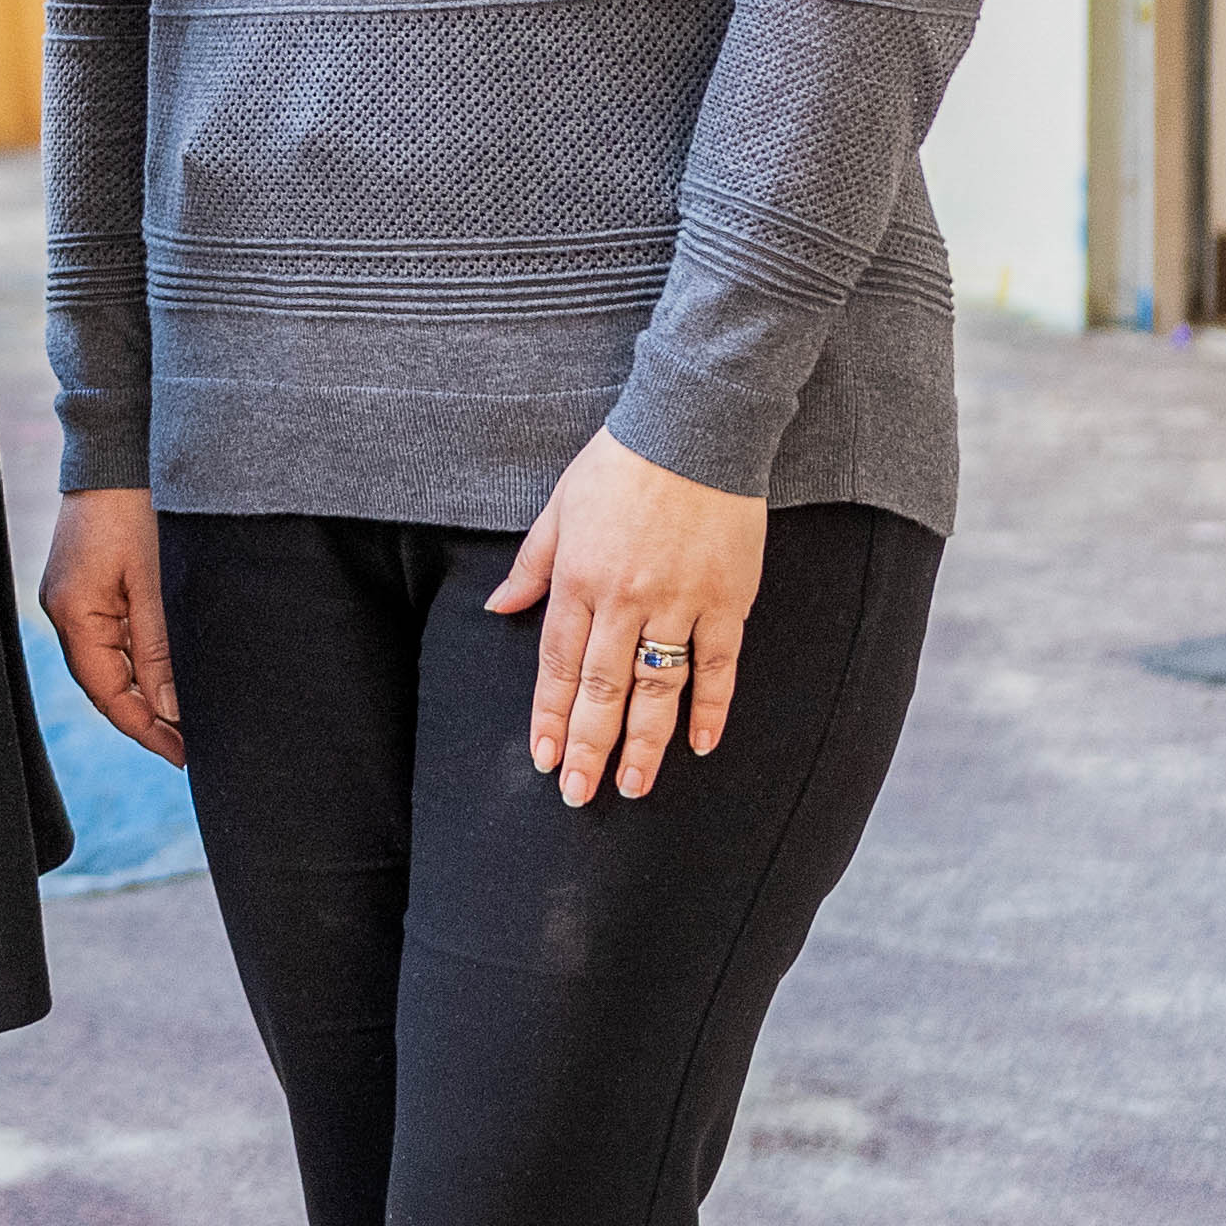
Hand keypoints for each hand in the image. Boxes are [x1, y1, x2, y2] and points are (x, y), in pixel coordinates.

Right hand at [40, 489, 182, 761]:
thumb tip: (171, 712)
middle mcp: (63, 607)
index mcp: (73, 611)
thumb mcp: (160, 583)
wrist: (122, 444)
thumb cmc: (141, 507)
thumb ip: (162, 651)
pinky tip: (169, 668)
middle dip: (148, 715)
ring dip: (146, 687)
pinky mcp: (87, 579)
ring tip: (188, 713)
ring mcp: (72, 593)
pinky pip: (111, 633)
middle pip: (105, 681)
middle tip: (193, 743)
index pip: (107, 692)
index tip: (183, 756)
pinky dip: (140, 657)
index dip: (145, 729)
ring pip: (110, 659)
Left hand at [488, 430, 763, 803]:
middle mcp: (624, 599)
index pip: (557, 664)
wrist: (694, 429)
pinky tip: (701, 745)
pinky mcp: (727, 601)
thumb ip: (532, 564)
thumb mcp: (559, 507)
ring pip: (657, 689)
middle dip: (589, 747)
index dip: (550, 717)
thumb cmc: (620, 465)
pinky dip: (712, 709)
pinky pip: (719, 667)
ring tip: (632, 787)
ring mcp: (678, 603)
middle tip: (580, 796)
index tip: (545, 760)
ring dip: (645, 743)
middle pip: (602, 689)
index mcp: (578, 579)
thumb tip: (498, 607)